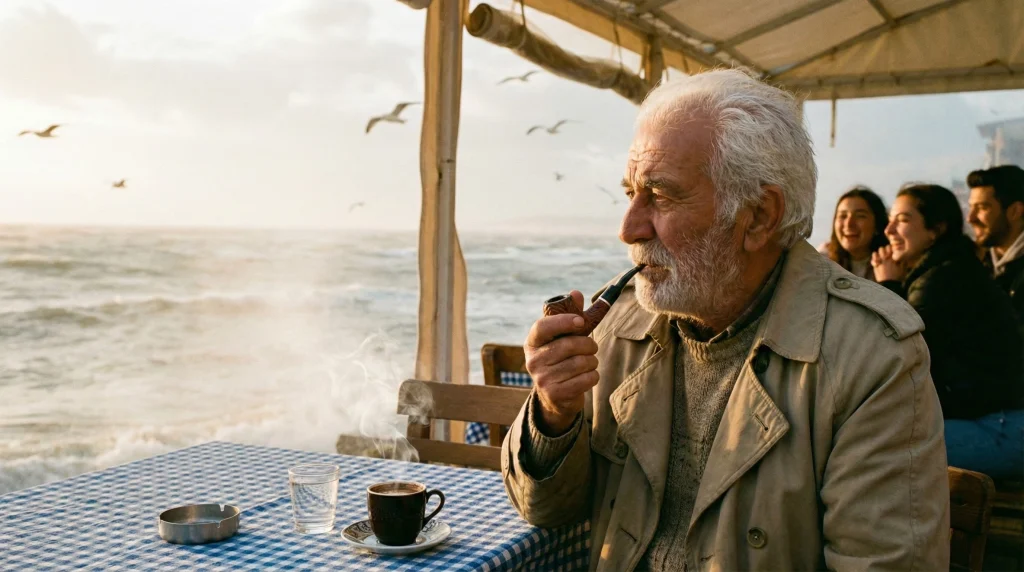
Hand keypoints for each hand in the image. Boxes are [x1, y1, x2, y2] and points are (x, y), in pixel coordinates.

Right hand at [524, 290, 598, 434]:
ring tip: (590, 362)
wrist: (555, 397)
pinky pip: (585, 379)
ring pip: (580, 363)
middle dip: (588, 344)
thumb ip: (570, 315)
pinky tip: (588, 376)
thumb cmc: (562, 359)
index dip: (563, 322)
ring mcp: (542, 379)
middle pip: (568, 345)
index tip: (580, 322)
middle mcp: (533, 361)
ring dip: (592, 361)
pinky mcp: (555, 394)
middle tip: (592, 347)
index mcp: (532, 343)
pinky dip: (593, 376)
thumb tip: (576, 293)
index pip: (542, 327)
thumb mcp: (562, 338)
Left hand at [871, 245, 903, 281]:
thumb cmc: (898, 277)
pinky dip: (874, 258)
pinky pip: (873, 258)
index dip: (891, 248)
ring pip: (877, 252)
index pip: (890, 247)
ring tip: (881, 257)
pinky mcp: (875, 266)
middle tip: (887, 254)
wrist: (889, 285)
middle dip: (884, 250)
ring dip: (879, 253)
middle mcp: (885, 258)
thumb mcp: (903, 269)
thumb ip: (904, 262)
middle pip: (883, 248)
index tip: (892, 252)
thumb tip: (904, 257)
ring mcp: (879, 261)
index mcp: (893, 258)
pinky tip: (877, 260)